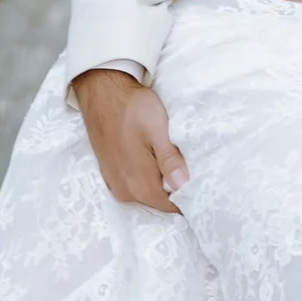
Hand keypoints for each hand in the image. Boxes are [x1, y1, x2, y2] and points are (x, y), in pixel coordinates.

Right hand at [70, 66, 186, 211]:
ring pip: (148, 194)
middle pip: (161, 202)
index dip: (189, 197)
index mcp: (140, 185)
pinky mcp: (111, 176)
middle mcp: (126, 192)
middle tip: (189, 167)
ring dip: (161, 182)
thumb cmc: (132, 108)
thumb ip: (169, 160)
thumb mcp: (157, 130)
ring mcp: (116, 185)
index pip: (172, 207)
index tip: (200, 182)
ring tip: (172, 160)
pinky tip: (154, 159)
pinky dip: (148, 177)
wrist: (101, 93)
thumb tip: (183, 185)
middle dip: (176, 190)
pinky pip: (136, 186)